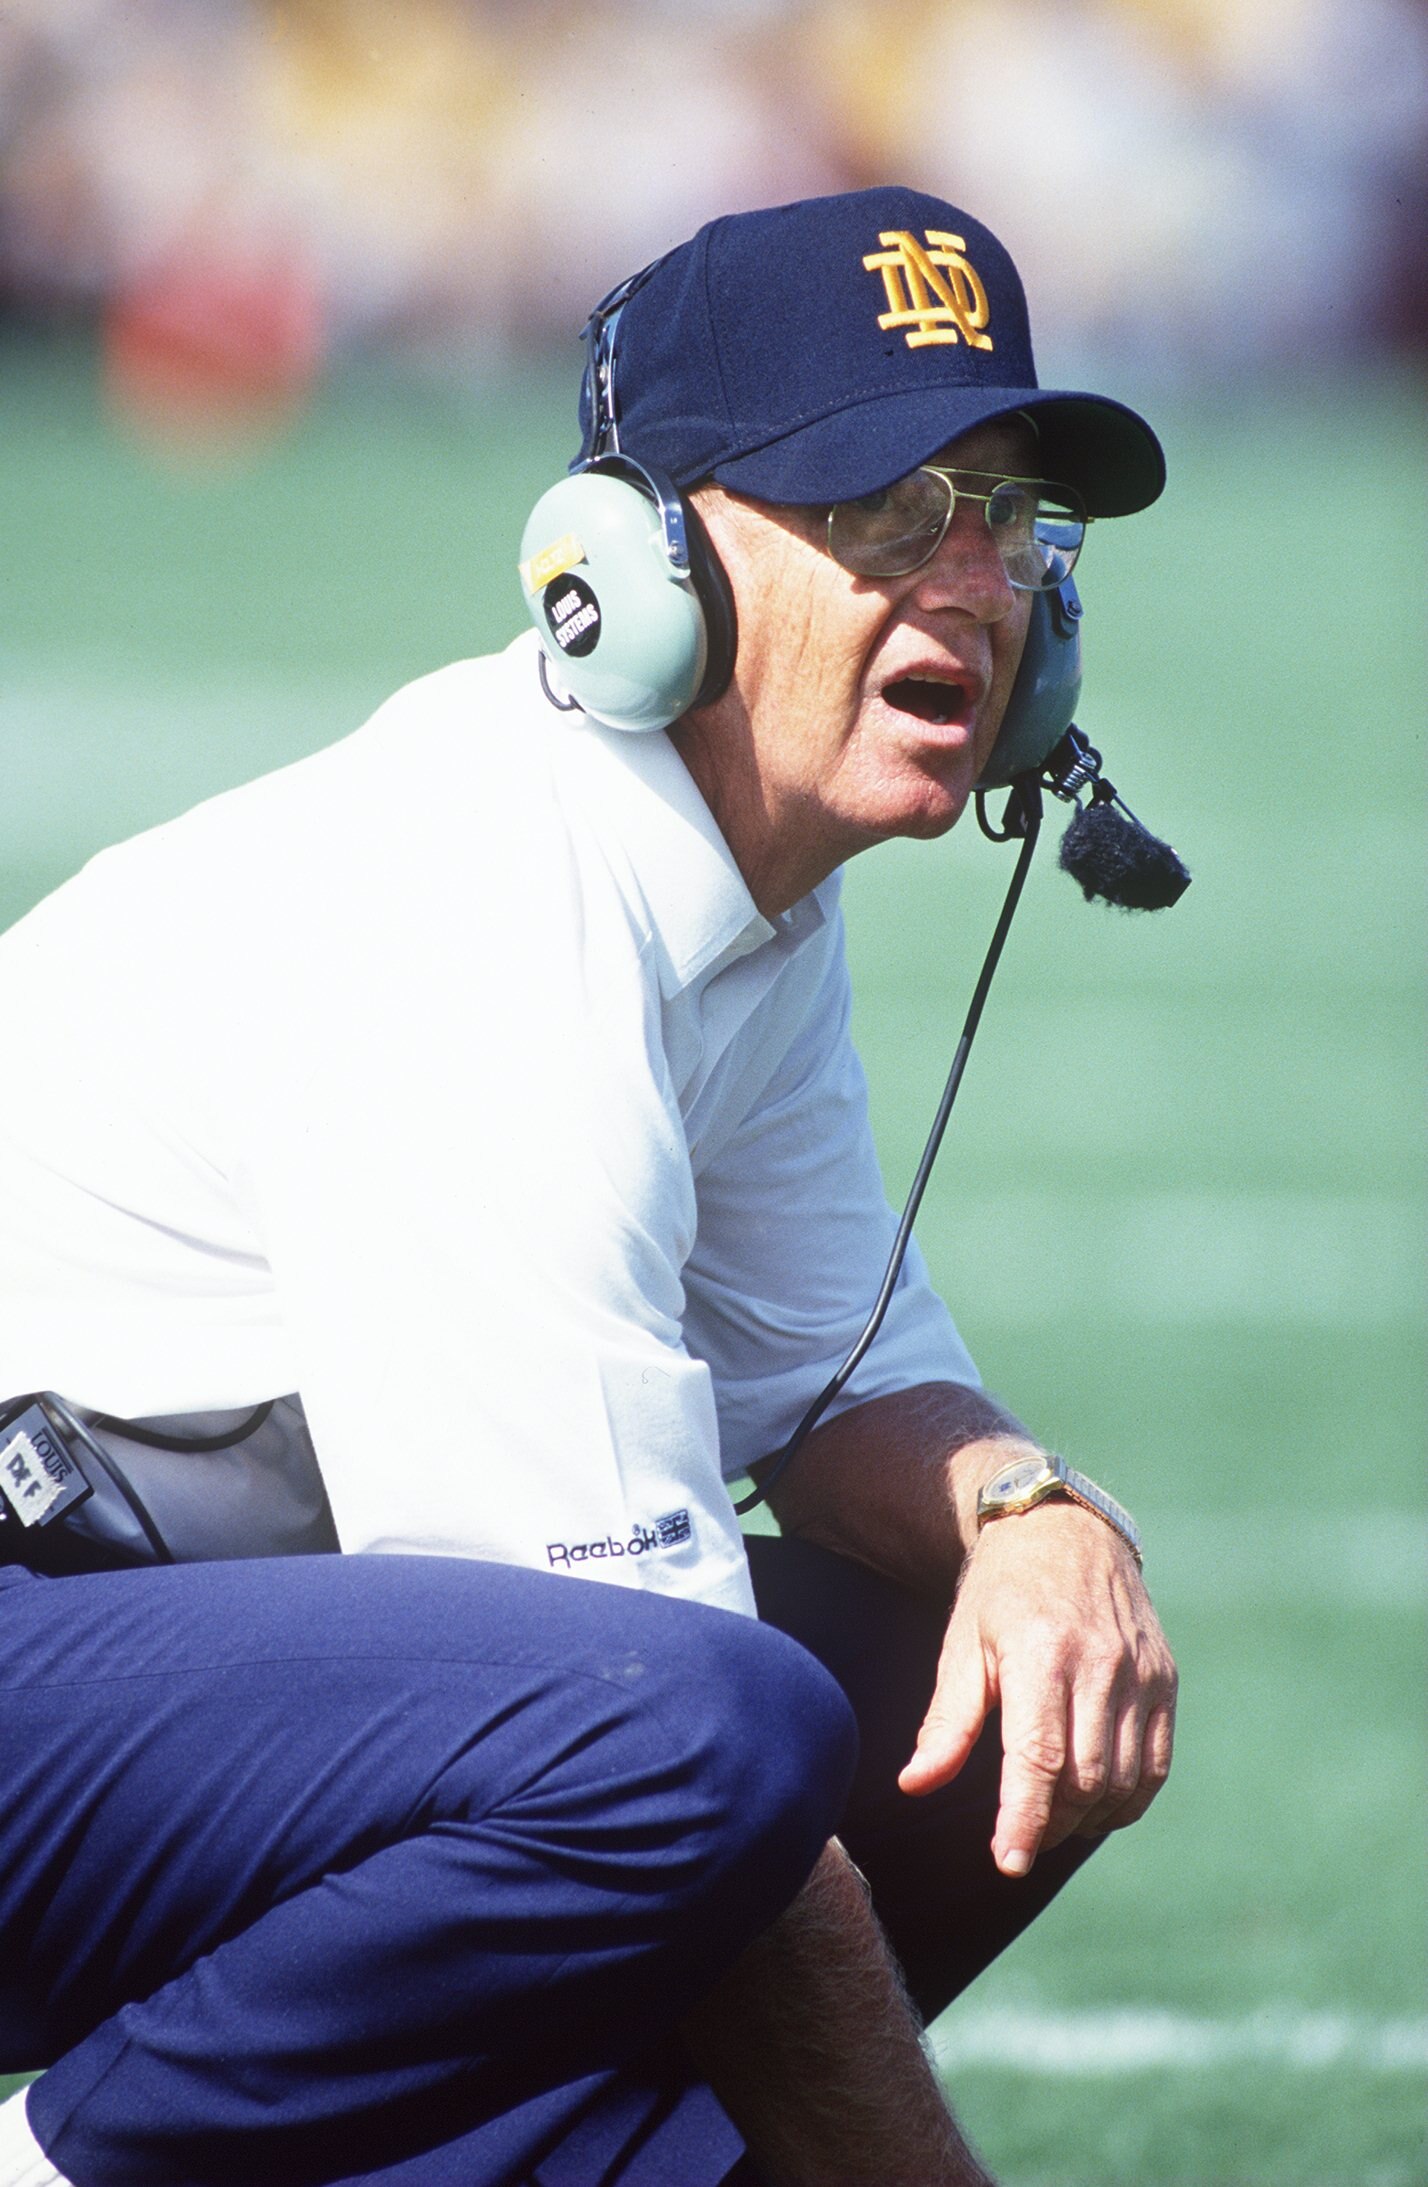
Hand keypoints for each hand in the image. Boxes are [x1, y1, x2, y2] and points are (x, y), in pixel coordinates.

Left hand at [898, 1498, 1176, 1876]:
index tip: (1006, 1861)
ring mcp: (1140, 1673)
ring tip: (1051, 1821)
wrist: (1062, 1526)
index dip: (1024, 1817)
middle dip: (1050, 1824)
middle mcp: (1100, 1664)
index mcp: (1042, 1653)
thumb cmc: (1001, 1591)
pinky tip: (1096, 1804)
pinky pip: (1155, 1764)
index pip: (1039, 1757)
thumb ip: (946, 1723)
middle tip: (1019, 1837)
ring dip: (1088, 1819)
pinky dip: (1128, 1799)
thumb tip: (915, 1785)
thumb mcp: (962, 1645)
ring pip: (1123, 1780)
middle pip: (1085, 1779)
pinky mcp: (1164, 1679)